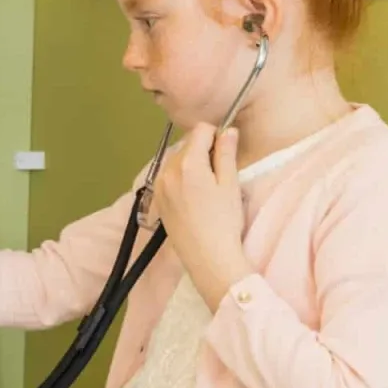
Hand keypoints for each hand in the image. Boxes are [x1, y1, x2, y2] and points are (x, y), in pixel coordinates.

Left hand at [153, 124, 252, 308]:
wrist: (207, 257)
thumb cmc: (224, 221)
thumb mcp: (230, 184)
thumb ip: (226, 153)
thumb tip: (227, 130)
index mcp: (187, 163)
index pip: (200, 130)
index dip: (216, 137)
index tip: (225, 153)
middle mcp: (168, 170)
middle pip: (187, 145)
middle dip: (203, 151)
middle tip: (219, 175)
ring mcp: (159, 185)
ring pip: (176, 160)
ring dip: (191, 165)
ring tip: (207, 189)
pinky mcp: (157, 198)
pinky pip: (169, 177)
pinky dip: (181, 178)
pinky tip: (194, 198)